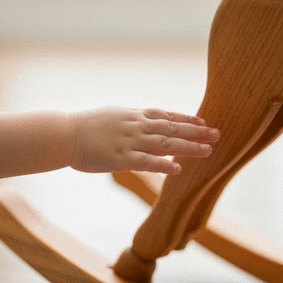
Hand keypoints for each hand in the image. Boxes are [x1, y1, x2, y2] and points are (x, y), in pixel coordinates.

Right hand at [68, 107, 219, 173]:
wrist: (65, 133)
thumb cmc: (88, 125)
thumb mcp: (114, 114)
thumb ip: (134, 119)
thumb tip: (149, 124)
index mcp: (135, 115)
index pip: (167, 115)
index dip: (187, 119)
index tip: (204, 123)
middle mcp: (136, 125)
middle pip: (172, 127)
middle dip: (196, 132)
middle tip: (217, 134)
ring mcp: (129, 141)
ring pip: (164, 142)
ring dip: (188, 147)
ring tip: (208, 151)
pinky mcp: (120, 158)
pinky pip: (145, 161)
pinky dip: (163, 164)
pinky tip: (178, 168)